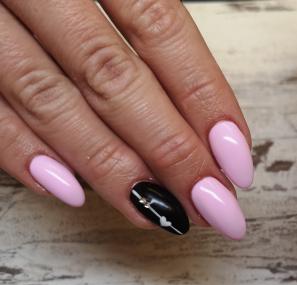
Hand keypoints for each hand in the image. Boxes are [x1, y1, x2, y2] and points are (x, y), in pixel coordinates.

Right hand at [0, 0, 252, 238]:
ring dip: (109, 165)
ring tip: (157, 212)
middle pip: (113, 74)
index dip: (205, 98)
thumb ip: (132, 21)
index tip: (236, 159)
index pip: (162, 29)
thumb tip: (189, 110)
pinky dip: (20, 150)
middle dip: (171, 150)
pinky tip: (66, 190)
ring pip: (50, 97)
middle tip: (212, 205)